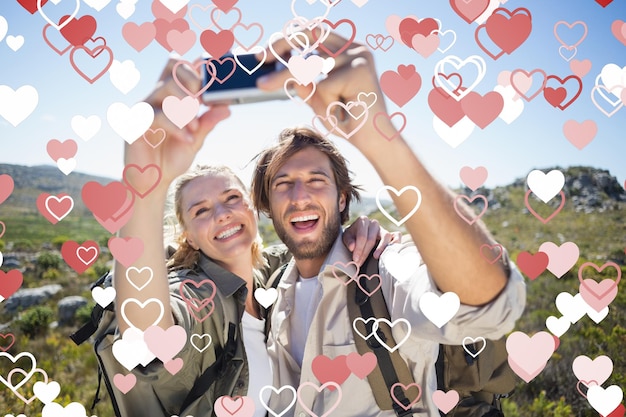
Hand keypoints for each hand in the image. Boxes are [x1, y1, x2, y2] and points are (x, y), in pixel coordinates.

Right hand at [124, 58, 230, 192]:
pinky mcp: (135, 124)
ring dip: (186, 107)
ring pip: (165, 88)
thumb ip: (208, 123)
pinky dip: (177, 127)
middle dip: (193, 80)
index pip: (181, 66)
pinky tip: (188, 139)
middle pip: (173, 67)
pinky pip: (158, 116)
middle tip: (203, 102)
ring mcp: (144, 108)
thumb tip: (227, 108)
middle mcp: (156, 97)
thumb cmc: (171, 158)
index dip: (198, 64)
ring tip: (194, 128)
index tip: (216, 79)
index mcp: (171, 97)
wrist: (152, 182)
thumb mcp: (196, 140)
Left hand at [257, 30, 388, 141]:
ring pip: (312, 67)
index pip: (311, 34)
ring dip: (316, 96)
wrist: (373, 141)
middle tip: (261, 59)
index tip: (264, 54)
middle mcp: (354, 47)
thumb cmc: (347, 121)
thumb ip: (302, 83)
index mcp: (345, 50)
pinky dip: (327, 104)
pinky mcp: (359, 70)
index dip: (285, 40)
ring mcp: (358, 56)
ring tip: (336, 110)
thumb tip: (277, 68)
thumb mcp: (318, 99)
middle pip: (308, 36)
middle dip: (281, 45)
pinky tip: (346, 111)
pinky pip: (323, 86)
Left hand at [342, 216, 400, 264]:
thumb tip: (352, 247)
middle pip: (372, 238)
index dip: (359, 249)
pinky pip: (397, 236)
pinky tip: (391, 252)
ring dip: (381, 248)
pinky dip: (396, 242)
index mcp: (363, 220)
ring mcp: (383, 229)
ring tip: (375, 257)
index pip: (362, 236)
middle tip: (360, 263)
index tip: (355, 259)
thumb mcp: (346, 238)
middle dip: (365, 252)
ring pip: (386, 236)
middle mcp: (374, 223)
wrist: (357, 236)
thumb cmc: (352, 237)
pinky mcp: (391, 234)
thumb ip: (348, 241)